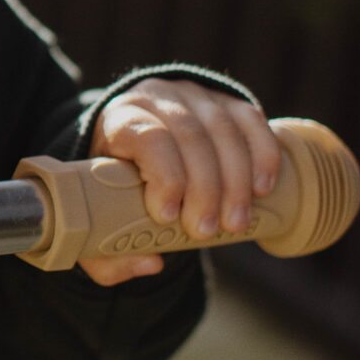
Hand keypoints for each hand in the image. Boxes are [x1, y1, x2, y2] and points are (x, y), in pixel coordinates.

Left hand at [82, 79, 280, 286]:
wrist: (136, 142)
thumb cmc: (114, 186)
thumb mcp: (98, 216)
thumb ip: (108, 253)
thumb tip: (151, 263)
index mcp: (121, 119)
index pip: (149, 137)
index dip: (165, 176)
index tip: (167, 217)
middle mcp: (158, 97)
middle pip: (190, 137)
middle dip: (204, 189)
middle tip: (206, 232)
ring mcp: (196, 96)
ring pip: (223, 130)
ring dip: (235, 181)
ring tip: (236, 224)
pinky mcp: (227, 101)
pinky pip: (251, 120)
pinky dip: (262, 154)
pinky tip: (262, 188)